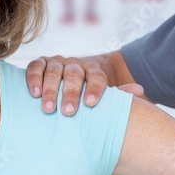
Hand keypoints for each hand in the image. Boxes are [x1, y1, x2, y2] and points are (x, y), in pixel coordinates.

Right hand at [25, 55, 142, 114]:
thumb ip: (121, 94)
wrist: (73, 80)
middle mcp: (76, 64)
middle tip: (69, 112)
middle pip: (75, 74)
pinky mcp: (41, 63)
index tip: (91, 104)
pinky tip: (34, 94)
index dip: (95, 89)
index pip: (97, 76)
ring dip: (51, 89)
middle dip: (71, 93)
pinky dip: (34, 78)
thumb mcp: (106, 95)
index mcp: (95, 70)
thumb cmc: (90, 96)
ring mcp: (58, 62)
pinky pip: (36, 66)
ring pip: (54, 70)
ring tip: (48, 108)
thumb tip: (140, 90)